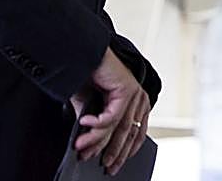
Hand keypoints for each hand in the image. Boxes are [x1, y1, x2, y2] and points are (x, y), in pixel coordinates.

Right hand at [71, 48, 149, 174]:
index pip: (136, 134)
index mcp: (136, 104)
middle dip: (114, 153)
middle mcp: (139, 99)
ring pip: (118, 128)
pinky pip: (111, 116)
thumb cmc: (88, 76)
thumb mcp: (91, 106)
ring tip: (82, 149)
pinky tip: (83, 125)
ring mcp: (135, 94)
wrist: (83, 54)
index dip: (125, 152)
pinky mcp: (127, 90)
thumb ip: (95, 125)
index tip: (114, 166)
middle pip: (128, 134)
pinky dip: (95, 124)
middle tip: (101, 166)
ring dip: (98, 142)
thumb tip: (90, 147)